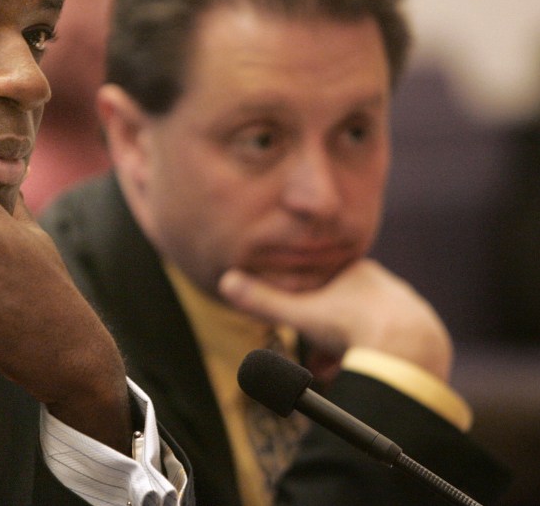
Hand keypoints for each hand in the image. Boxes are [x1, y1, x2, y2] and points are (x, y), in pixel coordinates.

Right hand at [218, 258, 453, 380]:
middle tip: (313, 363)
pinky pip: (389, 348)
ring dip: (346, 354)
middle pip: (343, 313)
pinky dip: (371, 362)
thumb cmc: (352, 327)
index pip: (324, 287)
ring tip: (333, 376)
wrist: (408, 351)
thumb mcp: (299, 313)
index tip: (300, 330)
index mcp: (358, 270)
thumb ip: (263, 300)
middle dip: (324, 338)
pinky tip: (360, 379)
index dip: (307, 312)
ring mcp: (408, 310)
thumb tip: (225, 282)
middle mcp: (386, 285)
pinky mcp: (424, 336)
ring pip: (365, 332)